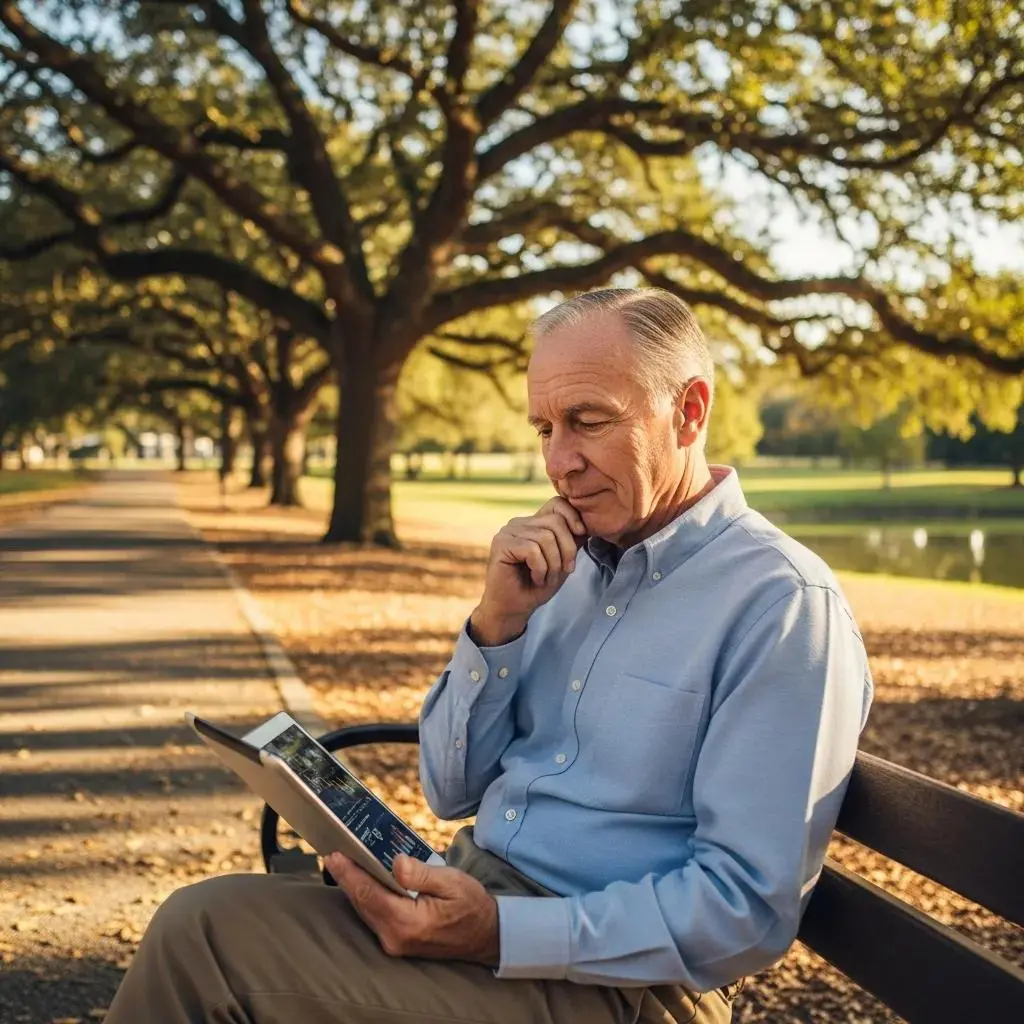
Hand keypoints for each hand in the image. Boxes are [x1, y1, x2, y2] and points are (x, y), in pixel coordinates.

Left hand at [325, 852, 499, 965]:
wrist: (486, 935)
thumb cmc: (471, 906)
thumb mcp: (452, 883)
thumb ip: (422, 874)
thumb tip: (396, 863)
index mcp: (408, 923)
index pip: (369, 894)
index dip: (350, 874)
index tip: (335, 855)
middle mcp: (395, 937)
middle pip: (361, 903)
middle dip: (346, 878)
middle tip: (332, 854)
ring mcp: (394, 943)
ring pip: (365, 911)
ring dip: (353, 887)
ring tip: (341, 864)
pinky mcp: (396, 941)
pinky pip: (373, 916)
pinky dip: (364, 897)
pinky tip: (360, 881)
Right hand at [471, 496, 586, 645]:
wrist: (514, 609)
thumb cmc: (536, 586)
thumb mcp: (562, 561)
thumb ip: (571, 541)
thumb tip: (588, 524)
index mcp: (533, 523)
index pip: (557, 504)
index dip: (573, 516)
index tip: (582, 535)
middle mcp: (519, 523)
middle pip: (556, 522)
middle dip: (567, 549)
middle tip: (566, 570)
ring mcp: (508, 532)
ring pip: (546, 537)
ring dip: (553, 564)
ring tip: (546, 578)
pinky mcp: (501, 544)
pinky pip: (532, 550)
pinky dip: (540, 568)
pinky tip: (535, 578)